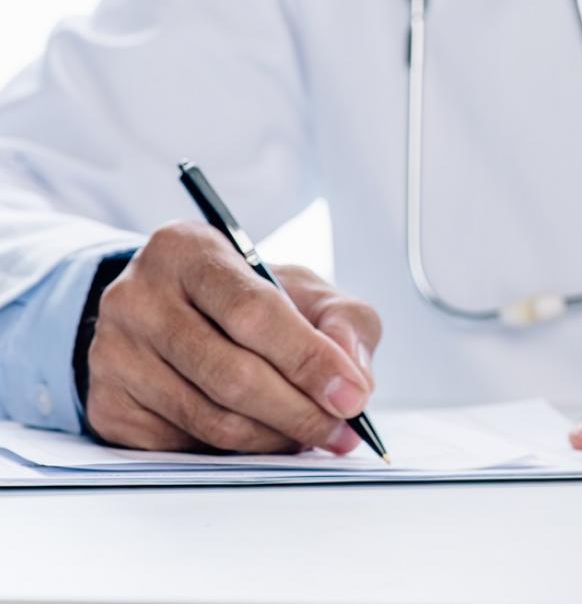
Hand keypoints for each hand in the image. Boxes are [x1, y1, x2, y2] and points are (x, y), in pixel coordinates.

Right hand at [85, 221, 381, 453]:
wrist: (174, 311)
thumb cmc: (247, 298)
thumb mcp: (303, 288)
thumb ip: (344, 320)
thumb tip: (352, 374)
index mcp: (188, 250)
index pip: (254, 312)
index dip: (309, 360)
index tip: (352, 396)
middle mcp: (138, 298)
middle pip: (231, 374)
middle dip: (300, 412)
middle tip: (342, 432)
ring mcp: (114, 354)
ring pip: (211, 420)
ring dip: (274, 438)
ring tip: (310, 434)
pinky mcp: (108, 406)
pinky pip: (186, 446)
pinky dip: (236, 451)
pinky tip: (262, 434)